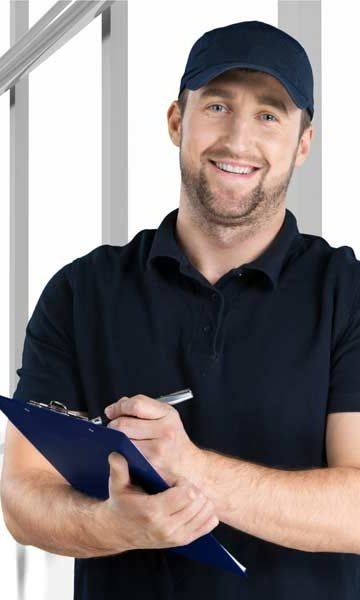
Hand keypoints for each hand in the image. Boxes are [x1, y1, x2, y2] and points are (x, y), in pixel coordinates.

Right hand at [103, 452, 218, 551]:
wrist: (118, 530)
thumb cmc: (121, 504)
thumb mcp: (117, 486)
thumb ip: (118, 469)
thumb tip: (116, 454)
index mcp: (152, 511)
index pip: (186, 493)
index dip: (182, 482)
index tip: (173, 480)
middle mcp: (166, 527)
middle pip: (198, 502)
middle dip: (192, 489)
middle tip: (180, 487)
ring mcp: (175, 537)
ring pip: (206, 512)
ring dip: (200, 500)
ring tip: (186, 495)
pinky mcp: (182, 542)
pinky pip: (208, 525)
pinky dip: (206, 513)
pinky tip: (194, 506)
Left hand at [104, 394, 203, 483]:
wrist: (190, 466)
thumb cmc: (174, 440)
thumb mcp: (165, 417)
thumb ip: (142, 407)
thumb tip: (118, 406)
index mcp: (168, 415)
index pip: (136, 405)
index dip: (119, 407)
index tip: (111, 411)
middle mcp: (165, 431)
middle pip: (123, 424)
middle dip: (113, 425)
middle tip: (114, 428)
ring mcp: (158, 450)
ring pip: (122, 441)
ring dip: (116, 441)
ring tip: (122, 440)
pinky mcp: (150, 466)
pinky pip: (125, 456)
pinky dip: (121, 453)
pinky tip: (125, 451)